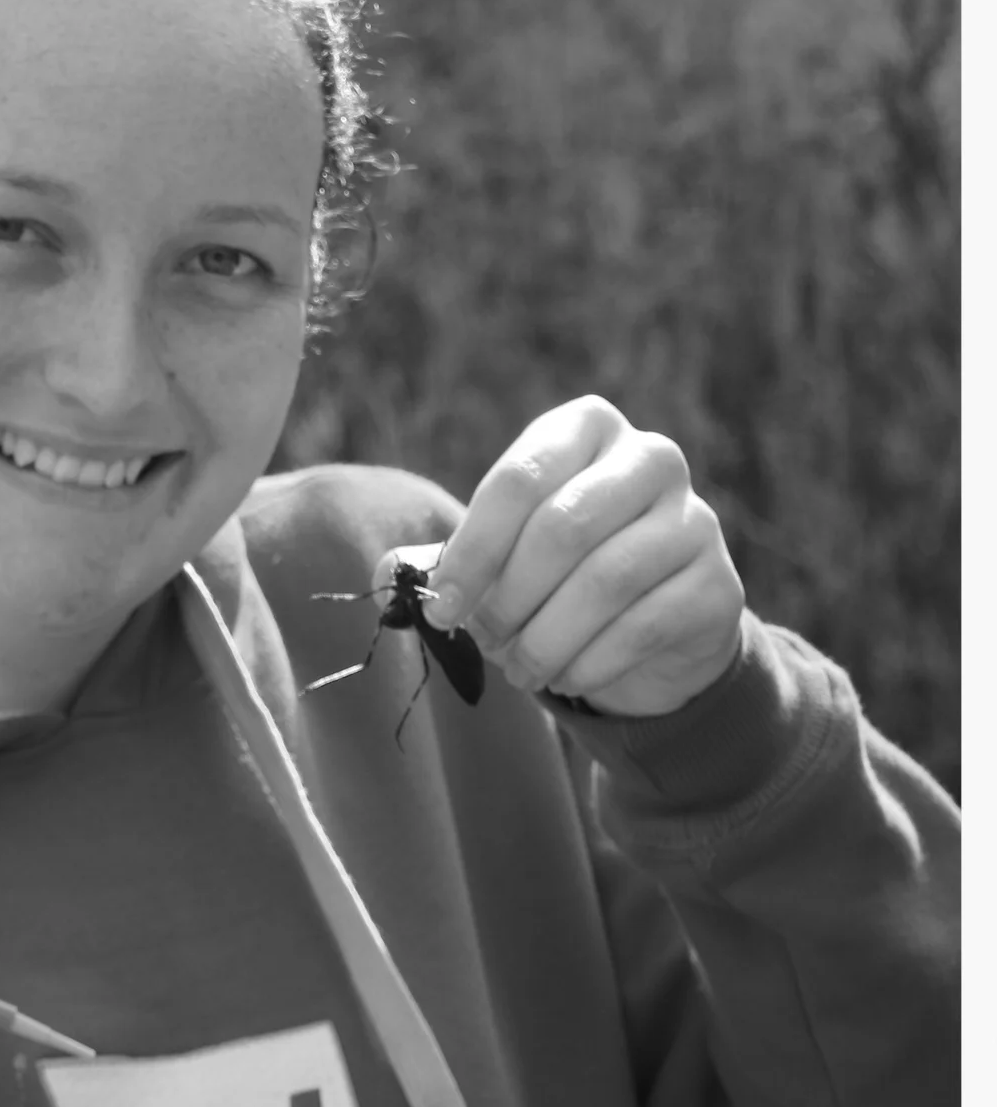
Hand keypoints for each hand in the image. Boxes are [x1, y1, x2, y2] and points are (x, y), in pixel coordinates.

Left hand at [419, 396, 744, 718]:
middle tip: (485, 641)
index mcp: (584, 428)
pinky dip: (590, 662)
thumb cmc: (557, 574)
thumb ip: (444, 561)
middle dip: (510, 597)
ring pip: (606, 581)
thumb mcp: (498, 556)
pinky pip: (644, 626)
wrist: (654, 626)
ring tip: (520, 671)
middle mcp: (651, 457)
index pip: (519, 479)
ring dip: (547, 639)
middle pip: (563, 528)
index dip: (473, 551)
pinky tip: (568, 677)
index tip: (442, 608)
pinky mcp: (719, 584)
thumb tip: (386, 571)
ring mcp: (696, 518)